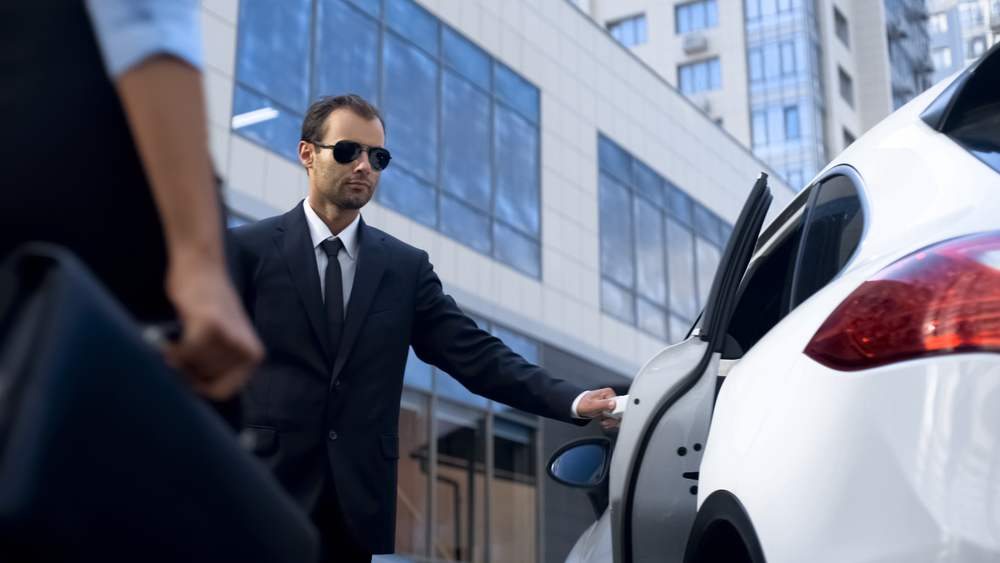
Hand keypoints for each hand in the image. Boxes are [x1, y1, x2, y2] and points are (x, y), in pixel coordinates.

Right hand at [163, 257, 263, 398]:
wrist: (201, 267)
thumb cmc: (206, 304)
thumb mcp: (222, 339)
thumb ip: (217, 364)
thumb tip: (197, 391)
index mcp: (253, 355)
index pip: (224, 392)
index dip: (200, 387)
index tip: (188, 373)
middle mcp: (248, 350)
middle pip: (205, 382)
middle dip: (187, 370)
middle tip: (179, 350)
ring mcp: (231, 338)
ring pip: (194, 368)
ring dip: (179, 358)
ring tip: (177, 341)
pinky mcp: (212, 325)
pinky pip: (186, 353)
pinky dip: (172, 349)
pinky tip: (171, 339)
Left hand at [577, 388, 621, 428]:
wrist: (578, 406)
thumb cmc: (584, 403)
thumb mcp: (594, 404)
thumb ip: (604, 404)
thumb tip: (614, 404)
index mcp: (608, 393)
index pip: (619, 404)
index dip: (616, 413)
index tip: (610, 418)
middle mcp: (610, 397)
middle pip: (618, 411)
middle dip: (612, 419)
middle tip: (605, 421)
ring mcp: (609, 403)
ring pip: (616, 415)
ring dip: (611, 421)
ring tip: (603, 422)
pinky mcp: (608, 409)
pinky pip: (613, 417)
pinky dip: (609, 421)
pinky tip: (604, 422)